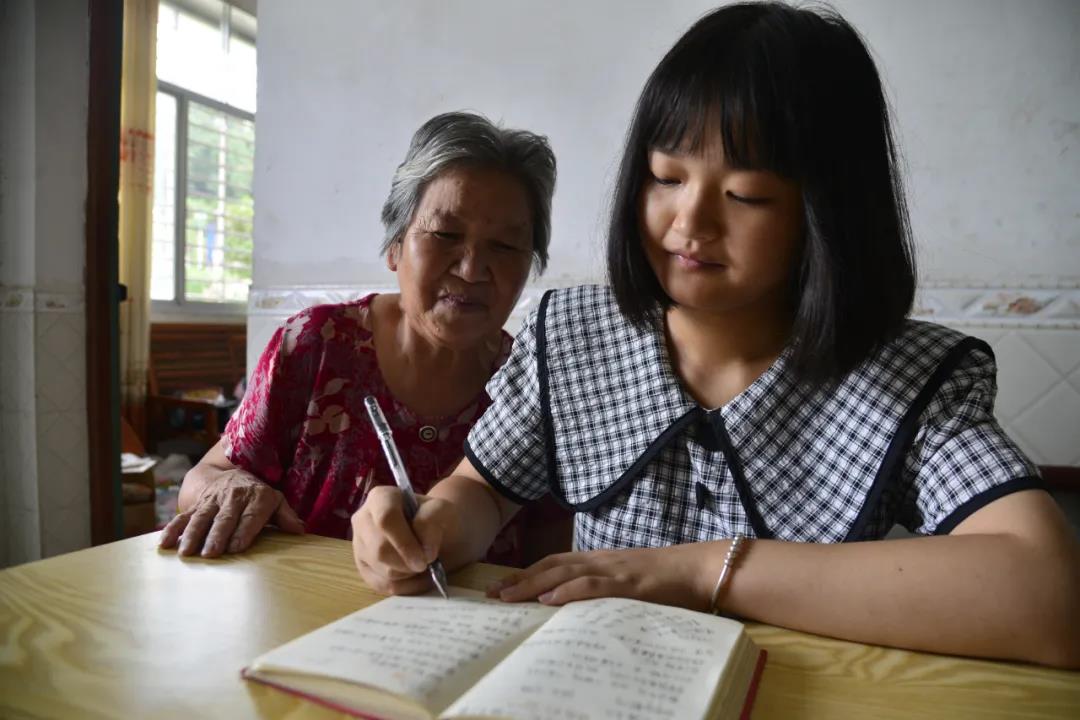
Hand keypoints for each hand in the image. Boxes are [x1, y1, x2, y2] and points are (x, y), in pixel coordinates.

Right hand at [159, 470, 303, 556]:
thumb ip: (286, 515)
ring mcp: (212, 501)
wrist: (229, 472)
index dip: (244, 531)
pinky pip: (183, 516)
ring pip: (201, 517)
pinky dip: (173, 529)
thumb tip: (300, 531)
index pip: (251, 516)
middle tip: (211, 553)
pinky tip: (165, 544)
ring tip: (186, 552)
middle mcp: (233, 498)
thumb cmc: (256, 495)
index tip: (236, 547)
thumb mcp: (275, 500)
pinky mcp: (196, 505)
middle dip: (217, 535)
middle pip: (224, 518)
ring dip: (193, 534)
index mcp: (256, 498)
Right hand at [351, 485, 457, 594]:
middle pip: (380, 549)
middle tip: (426, 563)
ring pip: (381, 570)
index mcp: (380, 498)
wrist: (435, 534)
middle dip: (408, 563)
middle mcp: (362, 519)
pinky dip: (405, 586)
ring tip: (421, 564)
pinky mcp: (363, 568)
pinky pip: (382, 585)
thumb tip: (424, 549)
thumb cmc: (436, 519)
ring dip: (409, 574)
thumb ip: (433, 521)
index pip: (385, 519)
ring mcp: (359, 545)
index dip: (405, 543)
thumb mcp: (443, 511)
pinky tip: (416, 577)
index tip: (426, 558)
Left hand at [486, 542, 722, 611]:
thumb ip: (603, 589)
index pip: (555, 563)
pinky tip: (550, 600)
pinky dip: (568, 592)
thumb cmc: (665, 580)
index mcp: (599, 561)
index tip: (500, 585)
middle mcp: (600, 560)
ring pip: (564, 573)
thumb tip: (576, 607)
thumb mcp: (627, 583)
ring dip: (533, 584)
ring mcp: (612, 570)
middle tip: (491, 594)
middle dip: (519, 579)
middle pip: (551, 566)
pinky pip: (592, 586)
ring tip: (508, 597)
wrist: (698, 569)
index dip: (526, 573)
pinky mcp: (627, 584)